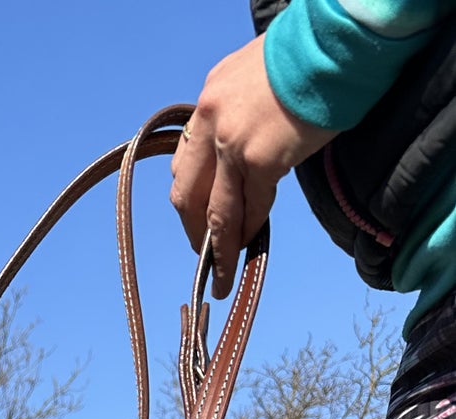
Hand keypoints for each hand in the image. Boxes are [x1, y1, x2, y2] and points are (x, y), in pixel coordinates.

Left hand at [172, 37, 332, 297]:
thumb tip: (254, 146)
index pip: (187, 159)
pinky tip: (251, 247)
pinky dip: (250, 231)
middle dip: (193, 230)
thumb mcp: (260, 77)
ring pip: (216, 212)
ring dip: (219, 248)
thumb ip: (246, 113)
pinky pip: (251, 208)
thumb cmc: (311, 54)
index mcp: (210, 98)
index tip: (197, 215)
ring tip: (222, 275)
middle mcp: (212, 120)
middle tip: (204, 256)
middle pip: (186, 193)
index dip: (191, 193)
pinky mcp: (261, 160)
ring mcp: (232, 143)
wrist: (336, 40)